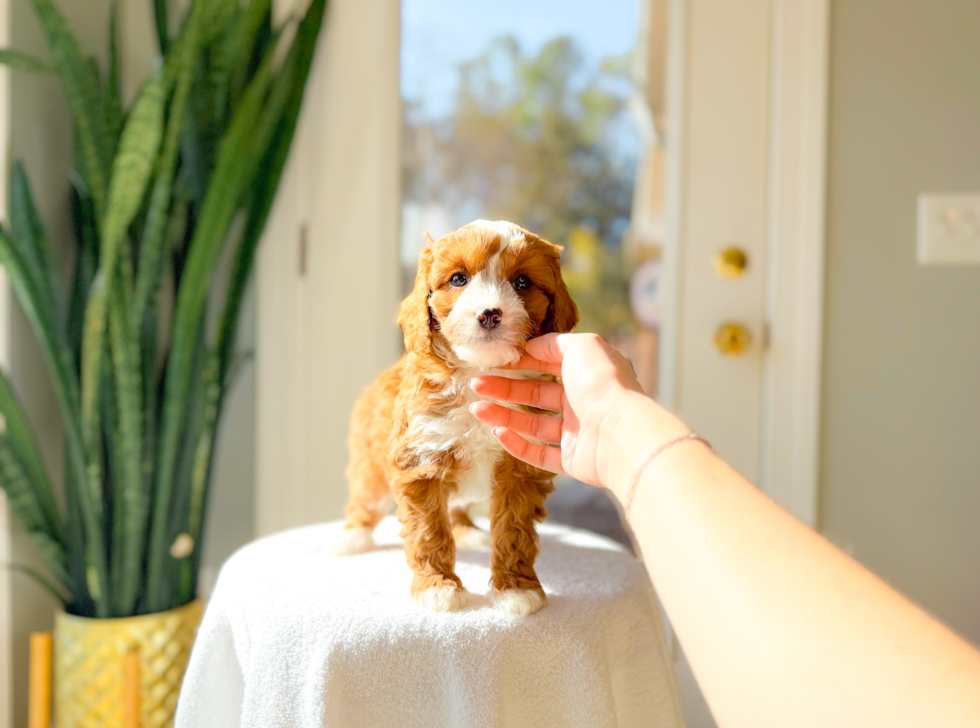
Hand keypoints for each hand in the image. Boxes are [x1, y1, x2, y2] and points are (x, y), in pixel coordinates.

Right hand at [469, 333, 648, 487]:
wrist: (621, 433)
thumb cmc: (603, 384)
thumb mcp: (582, 346)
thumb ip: (555, 342)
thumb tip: (531, 346)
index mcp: (586, 374)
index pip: (548, 365)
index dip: (521, 362)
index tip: (495, 362)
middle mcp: (582, 402)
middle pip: (535, 394)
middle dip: (504, 389)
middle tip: (477, 385)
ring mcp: (577, 432)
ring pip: (532, 424)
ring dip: (503, 415)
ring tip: (477, 408)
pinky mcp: (573, 460)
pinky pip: (540, 453)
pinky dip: (517, 444)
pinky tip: (498, 431)